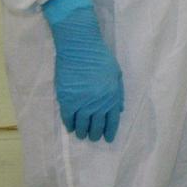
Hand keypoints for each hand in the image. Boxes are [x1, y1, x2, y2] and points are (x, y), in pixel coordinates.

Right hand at [42, 0, 123, 142]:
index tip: (107, 138)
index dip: (110, 131)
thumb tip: (119, 110)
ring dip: (82, 132)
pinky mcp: (67, 100)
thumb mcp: (116, 74)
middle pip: (97, 125)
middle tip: (93, 137)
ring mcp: (82, 103)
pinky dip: (70, 125)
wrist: (80, 48)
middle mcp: (98, 103)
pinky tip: (71, 128)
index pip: (112, 120)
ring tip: (82, 135)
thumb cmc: (100, 57)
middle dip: (95, 134)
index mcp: (112, 96)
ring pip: (82, 125)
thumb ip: (118, 93)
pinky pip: (68, 119)